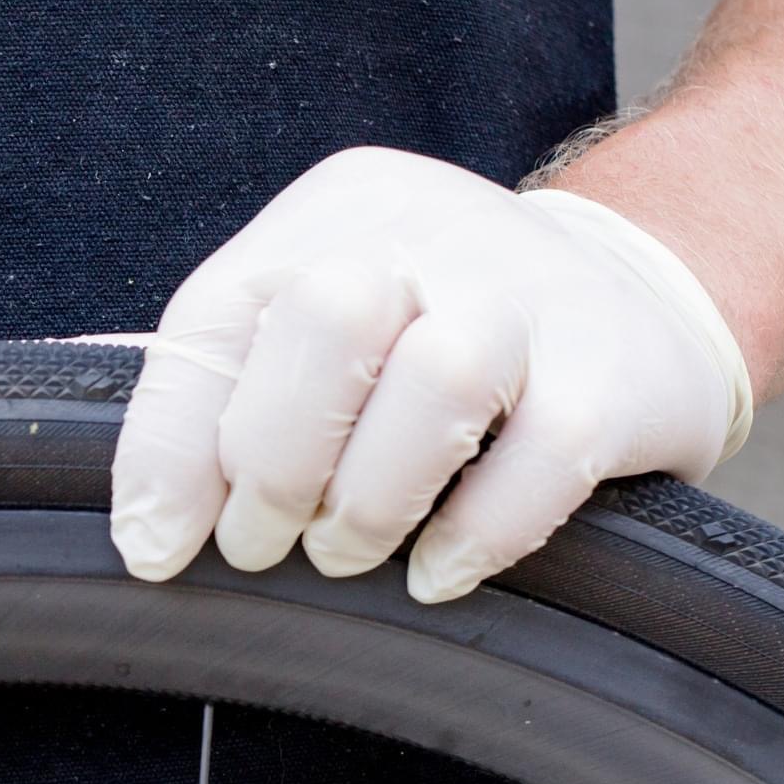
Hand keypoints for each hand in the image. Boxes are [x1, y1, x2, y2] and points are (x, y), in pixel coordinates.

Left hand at [109, 146, 753, 601]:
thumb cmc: (436, 332)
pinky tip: (439, 569)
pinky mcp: (616, 374)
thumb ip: (233, 386)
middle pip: (326, 322)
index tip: (155, 545)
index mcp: (334, 215)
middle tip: (268, 541)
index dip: (170, 445)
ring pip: (436, 381)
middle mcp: (431, 233)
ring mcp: (532, 296)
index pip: (216, 318)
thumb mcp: (328, 320)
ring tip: (352, 550)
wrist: (640, 294)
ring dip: (370, 501)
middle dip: (274, 463)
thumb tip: (142, 514)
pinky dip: (474, 536)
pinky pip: (542, 461)